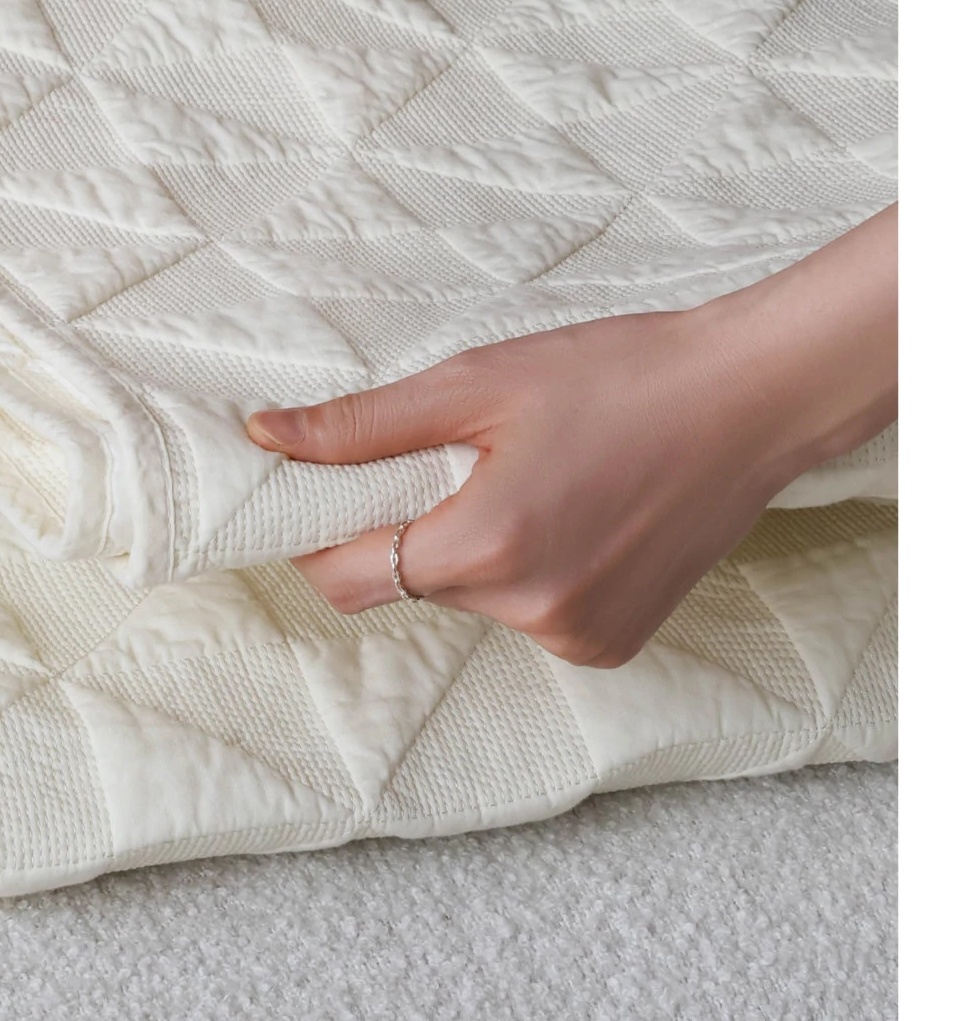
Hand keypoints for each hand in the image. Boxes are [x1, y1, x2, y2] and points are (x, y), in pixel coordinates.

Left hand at [247, 210, 895, 666]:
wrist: (750, 399)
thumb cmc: (619, 375)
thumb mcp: (478, 382)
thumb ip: (365, 426)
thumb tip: (269, 437)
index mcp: (487, 549)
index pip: (346, 579)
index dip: (314, 538)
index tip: (313, 494)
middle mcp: (532, 613)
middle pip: (409, 586)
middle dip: (406, 529)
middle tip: (453, 456)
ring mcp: (579, 639)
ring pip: (470, 602)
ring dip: (469, 552)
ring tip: (530, 476)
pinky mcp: (614, 645)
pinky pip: (529, 616)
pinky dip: (526, 573)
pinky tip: (571, 512)